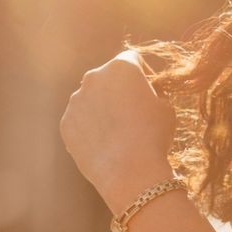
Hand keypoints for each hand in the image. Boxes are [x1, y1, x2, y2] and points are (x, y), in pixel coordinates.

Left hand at [59, 49, 177, 208]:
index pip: (132, 60)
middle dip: (118, 91)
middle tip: (132, 114)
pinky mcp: (65, 123)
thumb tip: (143, 93)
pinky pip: (80, 121)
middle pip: (108, 78)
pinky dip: (89, 129)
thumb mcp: (165, 107)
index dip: (144, 74)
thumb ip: (152, 92)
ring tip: (117, 135)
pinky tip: (104, 146)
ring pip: (91, 100)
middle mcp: (93, 77)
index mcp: (121, 67)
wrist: (130, 170)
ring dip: (102, 110)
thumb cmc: (153, 136)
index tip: (149, 91)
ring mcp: (76, 100)